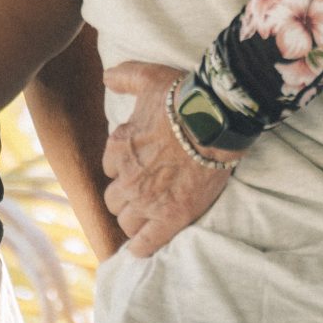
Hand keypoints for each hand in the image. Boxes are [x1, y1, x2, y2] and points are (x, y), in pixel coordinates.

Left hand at [100, 62, 237, 257]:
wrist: (215, 121)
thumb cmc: (182, 97)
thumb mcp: (147, 77)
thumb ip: (123, 76)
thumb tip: (107, 76)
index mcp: (118, 147)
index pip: (109, 169)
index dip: (123, 168)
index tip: (138, 165)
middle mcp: (127, 177)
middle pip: (114, 200)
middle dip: (127, 196)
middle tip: (145, 192)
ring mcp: (148, 201)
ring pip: (127, 222)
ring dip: (135, 219)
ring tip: (149, 216)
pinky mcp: (170, 217)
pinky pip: (146, 243)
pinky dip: (141, 247)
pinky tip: (142, 247)